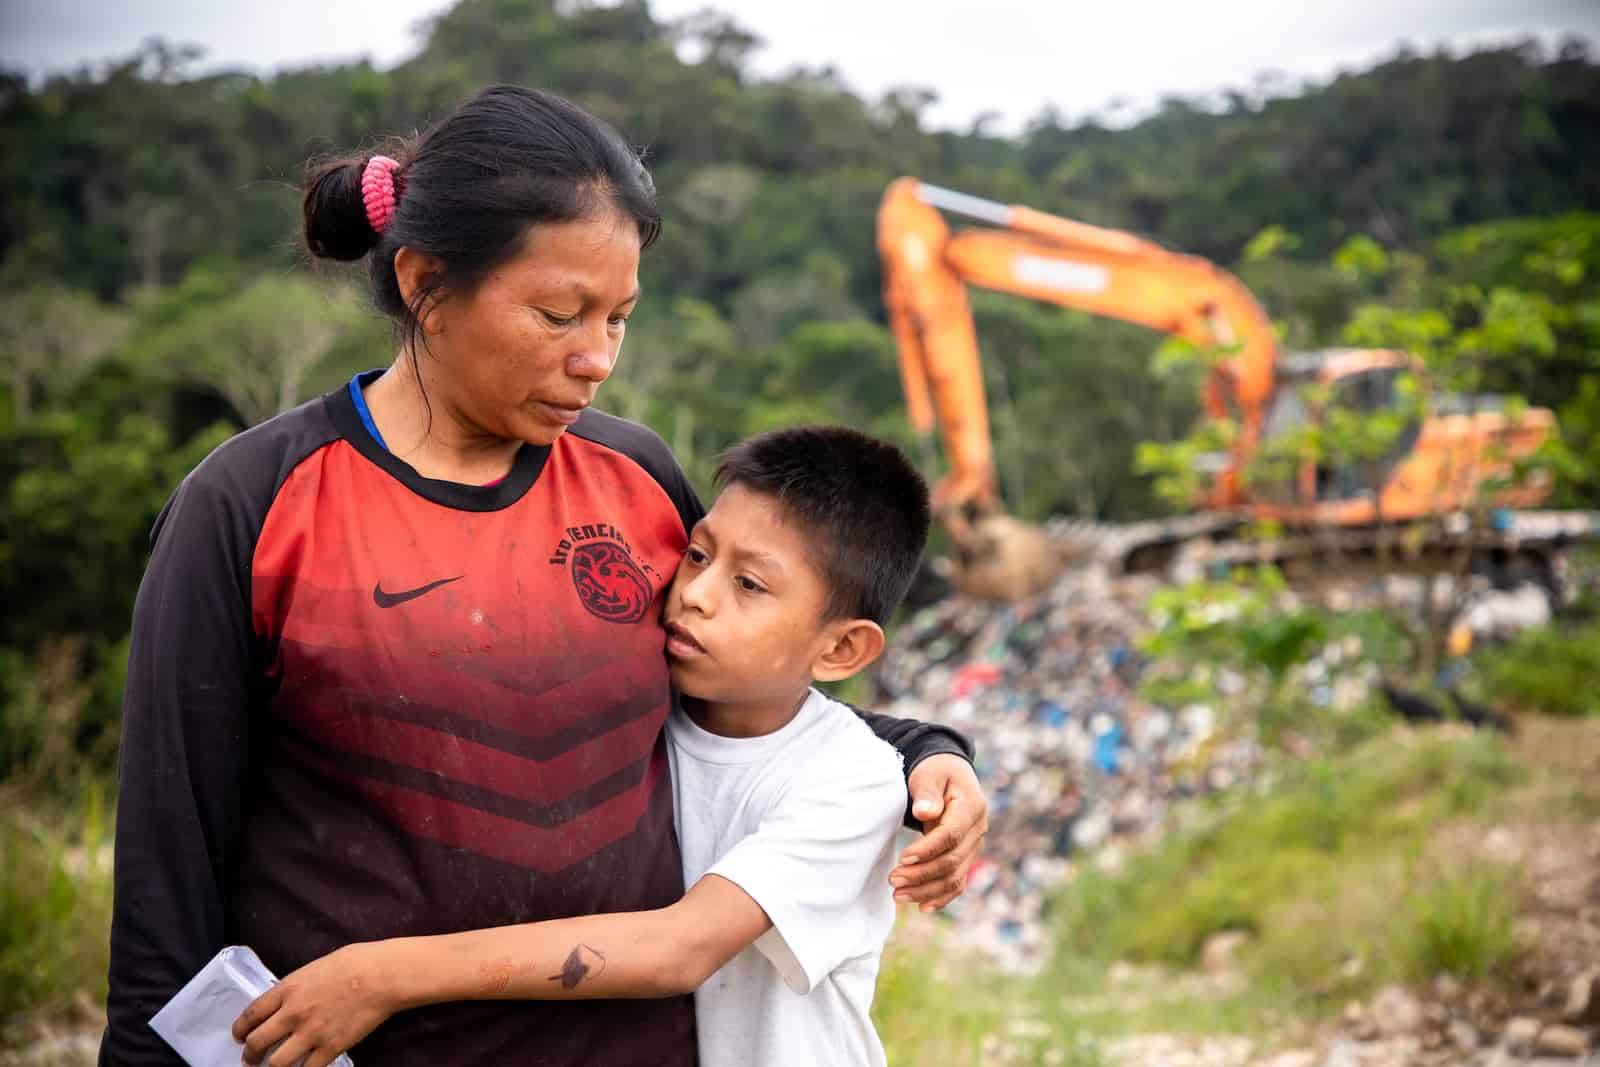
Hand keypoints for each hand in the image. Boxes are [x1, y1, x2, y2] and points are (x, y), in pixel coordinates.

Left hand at [232, 944, 395, 1066]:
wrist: (382, 975)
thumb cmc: (354, 963)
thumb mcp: (314, 968)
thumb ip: (295, 988)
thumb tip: (284, 1002)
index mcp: (288, 989)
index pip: (251, 1014)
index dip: (240, 1029)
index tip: (239, 1035)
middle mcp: (294, 1013)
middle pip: (257, 1042)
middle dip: (249, 1054)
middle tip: (250, 1058)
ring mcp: (311, 1033)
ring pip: (276, 1063)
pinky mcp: (330, 1048)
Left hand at [889, 753, 987, 911]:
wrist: (949, 774)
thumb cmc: (935, 773)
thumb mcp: (929, 775)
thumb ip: (927, 793)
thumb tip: (924, 813)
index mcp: (972, 807)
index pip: (951, 836)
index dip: (927, 850)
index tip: (903, 857)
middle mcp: (978, 830)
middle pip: (952, 861)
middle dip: (922, 874)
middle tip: (892, 880)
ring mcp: (974, 846)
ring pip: (954, 877)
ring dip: (926, 890)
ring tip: (898, 895)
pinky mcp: (966, 857)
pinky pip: (957, 882)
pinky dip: (941, 897)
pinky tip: (921, 907)